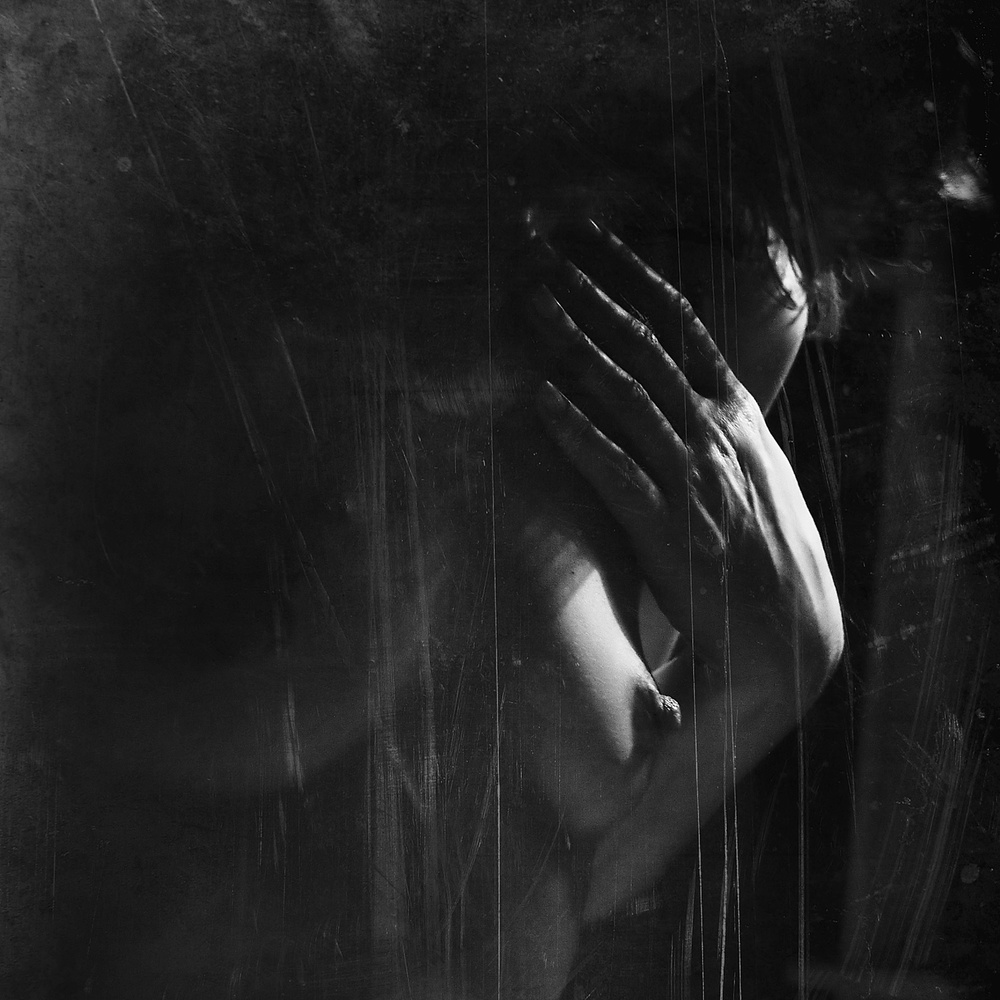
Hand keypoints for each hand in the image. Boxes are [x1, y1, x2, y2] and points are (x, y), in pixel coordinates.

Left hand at [526, 221, 841, 695]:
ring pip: (626, 393)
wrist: (788, 634)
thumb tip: (687, 391)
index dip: (633, 277)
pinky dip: (576, 430)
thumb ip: (722, 429)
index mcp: (739, 416)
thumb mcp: (757, 472)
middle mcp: (717, 434)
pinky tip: (540, 399)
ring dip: (575, 345)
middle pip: (645, 347)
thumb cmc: (765, 553)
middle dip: (592, 295)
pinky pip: (614, 466)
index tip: (594, 240)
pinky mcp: (667, 524)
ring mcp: (693, 476)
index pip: (683, 326)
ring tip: (532, 306)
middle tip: (543, 256)